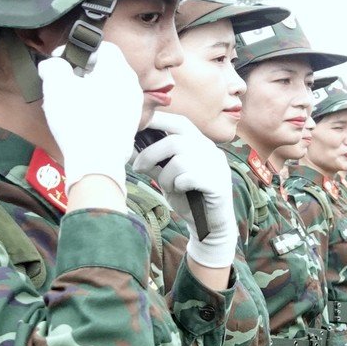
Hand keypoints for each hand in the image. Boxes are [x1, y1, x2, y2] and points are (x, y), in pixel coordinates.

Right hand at [40, 45, 141, 190]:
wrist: (97, 162)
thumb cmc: (78, 121)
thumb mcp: (57, 86)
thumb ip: (54, 66)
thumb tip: (53, 64)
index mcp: (119, 70)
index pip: (104, 47)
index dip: (80, 50)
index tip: (61, 61)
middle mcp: (132, 85)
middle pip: (107, 67)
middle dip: (83, 71)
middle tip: (63, 81)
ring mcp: (134, 105)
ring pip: (110, 87)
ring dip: (90, 89)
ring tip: (69, 101)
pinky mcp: (130, 123)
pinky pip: (113, 105)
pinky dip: (98, 105)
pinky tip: (81, 117)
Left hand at [135, 112, 239, 268]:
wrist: (208, 226)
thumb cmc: (187, 198)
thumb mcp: (166, 177)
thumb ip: (153, 161)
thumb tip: (128, 147)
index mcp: (200, 144)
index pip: (179, 123)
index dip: (158, 120)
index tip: (137, 123)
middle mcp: (210, 150)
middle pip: (176, 139)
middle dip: (151, 153)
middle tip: (138, 167)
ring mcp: (216, 166)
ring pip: (179, 161)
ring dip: (166, 176)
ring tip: (168, 187)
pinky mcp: (218, 183)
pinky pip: (188, 177)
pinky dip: (178, 185)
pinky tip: (181, 191)